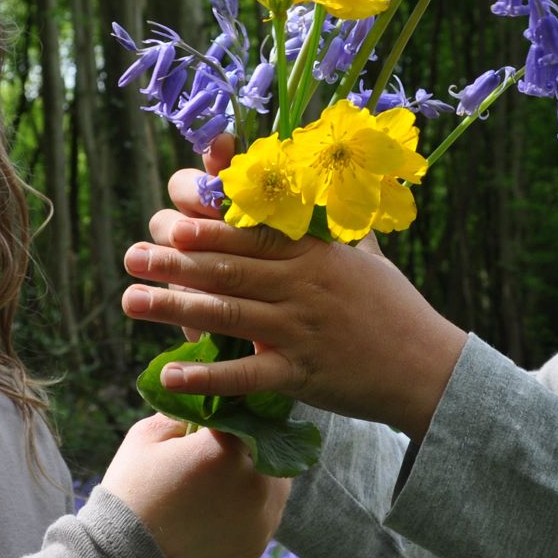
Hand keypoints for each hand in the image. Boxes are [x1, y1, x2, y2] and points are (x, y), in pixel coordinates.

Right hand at [102, 415, 289, 557]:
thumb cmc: (130, 493)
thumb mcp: (146, 437)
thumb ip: (181, 413)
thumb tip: (203, 403)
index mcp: (223, 448)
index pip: (242, 413)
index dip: (230, 413)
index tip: (217, 419)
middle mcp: (252, 481)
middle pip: (265, 446)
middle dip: (246, 445)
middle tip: (220, 451)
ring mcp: (260, 516)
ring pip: (273, 479)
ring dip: (255, 474)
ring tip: (222, 480)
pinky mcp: (258, 543)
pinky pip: (266, 511)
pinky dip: (252, 504)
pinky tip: (224, 506)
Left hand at [119, 214, 466, 438]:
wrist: (427, 368)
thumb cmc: (394, 308)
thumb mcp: (367, 255)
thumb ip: (334, 221)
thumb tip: (318, 181)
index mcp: (317, 253)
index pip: (254, 234)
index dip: (210, 227)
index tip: (171, 219)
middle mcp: (305, 286)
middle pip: (230, 270)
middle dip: (176, 262)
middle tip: (132, 256)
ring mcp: (301, 330)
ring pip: (229, 314)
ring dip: (174, 307)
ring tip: (130, 301)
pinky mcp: (301, 374)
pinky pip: (247, 374)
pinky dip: (208, 376)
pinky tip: (170, 374)